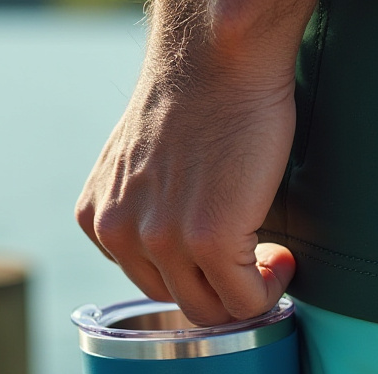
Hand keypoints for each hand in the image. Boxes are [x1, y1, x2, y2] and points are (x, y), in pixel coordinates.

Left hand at [75, 1, 311, 326]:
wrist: (217, 59)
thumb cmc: (194, 99)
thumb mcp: (139, 163)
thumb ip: (143, 208)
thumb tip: (177, 249)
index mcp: (96, 217)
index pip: (144, 280)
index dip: (191, 273)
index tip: (221, 255)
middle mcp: (119, 233)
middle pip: (176, 300)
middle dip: (219, 288)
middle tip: (253, 259)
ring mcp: (162, 240)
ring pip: (210, 310)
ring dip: (247, 293)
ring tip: (269, 259)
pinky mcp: (210, 239)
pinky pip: (246, 300)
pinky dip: (270, 289)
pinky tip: (281, 258)